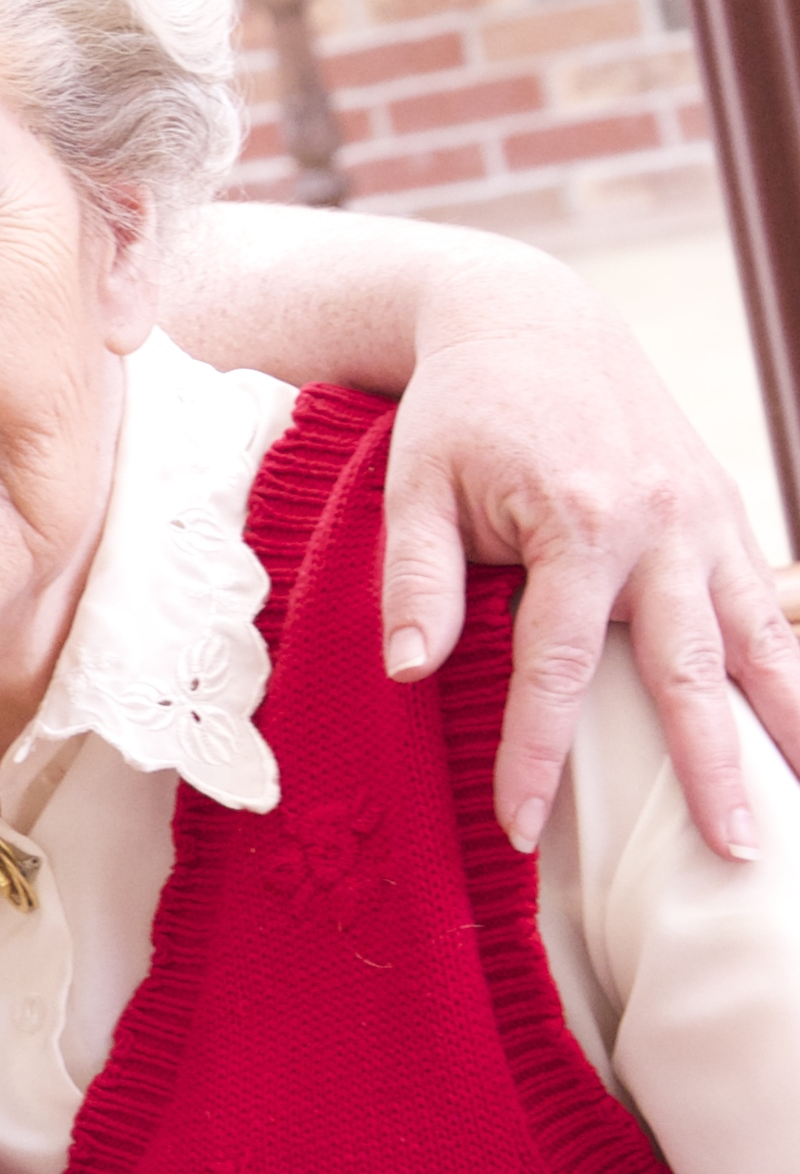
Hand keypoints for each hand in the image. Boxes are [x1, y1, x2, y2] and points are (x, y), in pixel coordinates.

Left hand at [379, 297, 799, 859]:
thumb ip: (418, 579)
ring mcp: (708, 517)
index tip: (522, 830)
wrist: (531, 317)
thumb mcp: (414, 484)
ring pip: (764, 637)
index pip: (560, 666)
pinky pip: (774, 599)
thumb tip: (411, 673)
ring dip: (792, 720)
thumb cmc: (461, 411)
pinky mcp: (727, 510)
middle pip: (694, 670)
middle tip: (740, 856)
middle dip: (716, 768)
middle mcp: (662, 525)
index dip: (539, 753)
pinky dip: (797, 660)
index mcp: (578, 522)